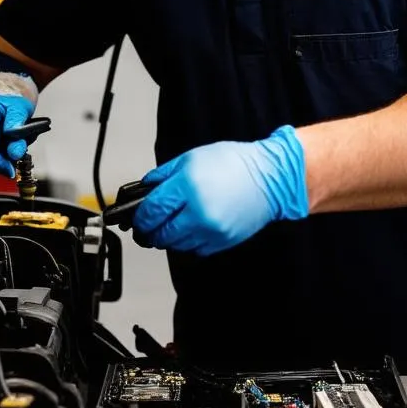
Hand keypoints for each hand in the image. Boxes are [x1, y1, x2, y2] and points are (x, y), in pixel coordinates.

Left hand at [132, 125, 308, 256]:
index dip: (138, 217)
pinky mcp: (222, 242)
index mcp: (188, 186)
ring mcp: (211, 230)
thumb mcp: (191, 158)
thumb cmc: (234, 164)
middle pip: (159, 234)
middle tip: (147, 225)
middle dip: (149, 231)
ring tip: (173, 222)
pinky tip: (193, 226)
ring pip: (175, 245)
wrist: (270, 178)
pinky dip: (188, 241)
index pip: (150, 211)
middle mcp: (198, 212)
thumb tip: (142, 191)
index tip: (136, 217)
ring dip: (168, 236)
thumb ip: (163, 175)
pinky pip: (194, 250)